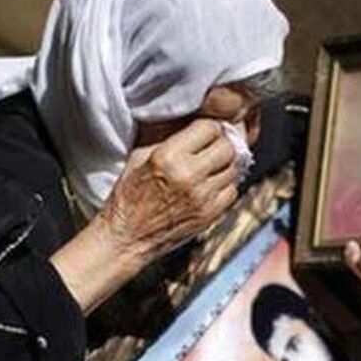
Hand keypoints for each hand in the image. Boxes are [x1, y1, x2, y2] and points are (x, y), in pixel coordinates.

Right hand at [94, 119, 238, 267]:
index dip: (209, 126)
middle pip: (227, 146)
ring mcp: (202, 197)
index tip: (205, 130)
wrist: (126, 238)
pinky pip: (232, 191)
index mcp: (168, 156)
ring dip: (226, 163)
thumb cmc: (128, 197)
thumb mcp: (139, 156)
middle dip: (222, 142)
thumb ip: (169, 138)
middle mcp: (189, 176)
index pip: (209, 127)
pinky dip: (226, 185)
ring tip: (211, 165)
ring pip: (234, 168)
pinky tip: (211, 185)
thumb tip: (194, 123)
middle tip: (213, 146)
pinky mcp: (209, 215)